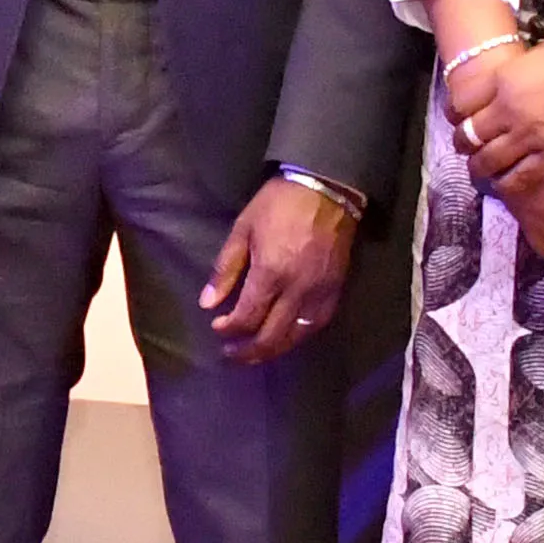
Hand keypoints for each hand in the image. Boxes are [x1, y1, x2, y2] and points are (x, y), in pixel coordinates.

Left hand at [204, 176, 358, 363]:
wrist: (327, 188)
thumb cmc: (279, 204)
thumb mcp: (243, 229)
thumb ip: (226, 269)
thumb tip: (208, 303)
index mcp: (270, 274)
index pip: (247, 318)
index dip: (229, 329)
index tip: (218, 327)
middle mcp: (297, 291)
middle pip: (271, 337)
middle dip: (248, 351)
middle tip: (231, 354)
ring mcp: (319, 293)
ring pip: (296, 337)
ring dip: (273, 350)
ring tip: (256, 352)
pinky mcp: (335, 291)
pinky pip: (316, 326)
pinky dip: (298, 337)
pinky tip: (285, 337)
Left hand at [451, 27, 543, 189]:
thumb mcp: (538, 55)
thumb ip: (517, 76)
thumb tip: (511, 88)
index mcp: (504, 79)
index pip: (462, 104)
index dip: (455, 114)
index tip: (458, 118)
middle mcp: (509, 110)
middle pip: (470, 135)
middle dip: (463, 143)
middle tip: (466, 147)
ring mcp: (531, 136)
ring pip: (489, 162)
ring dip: (480, 167)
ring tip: (481, 169)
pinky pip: (520, 179)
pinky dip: (507, 185)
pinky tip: (504, 184)